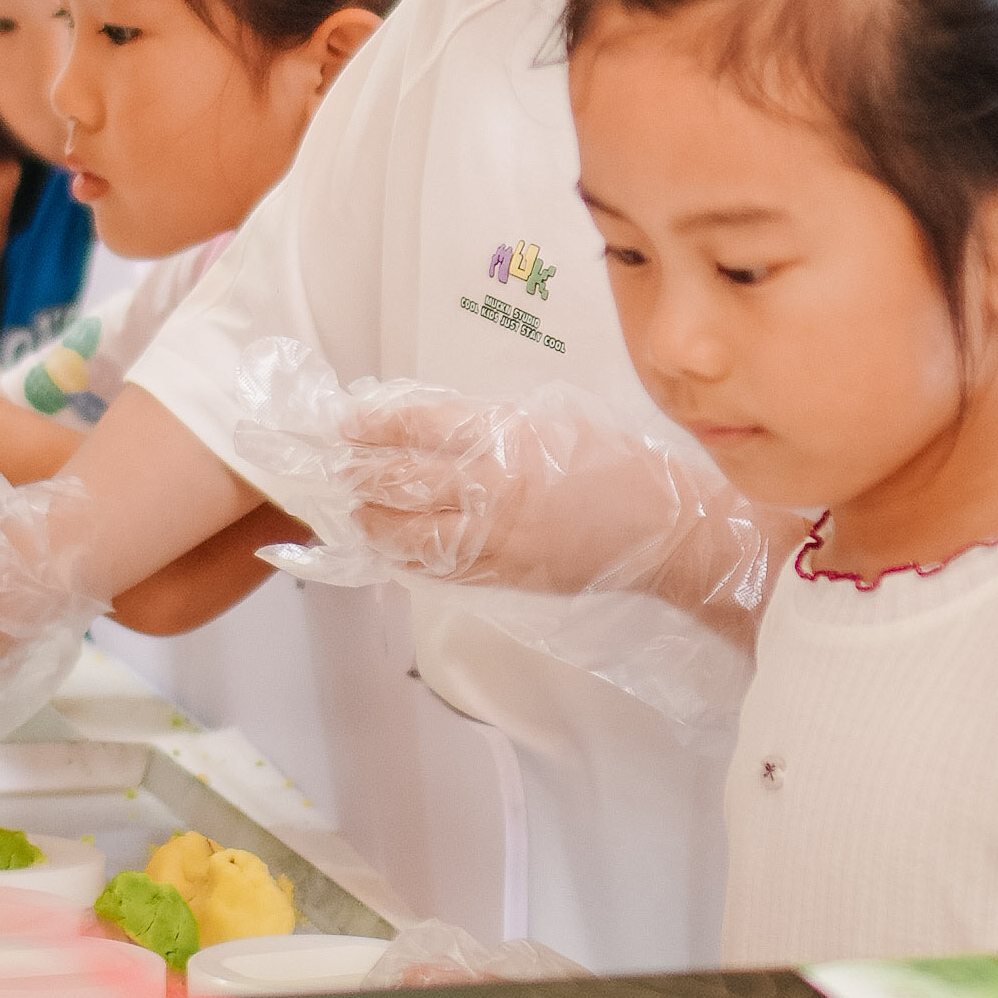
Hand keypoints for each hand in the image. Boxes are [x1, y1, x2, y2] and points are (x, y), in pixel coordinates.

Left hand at [287, 379, 768, 628]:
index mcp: (509, 438)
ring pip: (413, 532)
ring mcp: (497, 538)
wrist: (664, 529)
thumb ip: (496, 426)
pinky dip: (408, 558)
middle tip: (333, 466)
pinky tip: (389, 550)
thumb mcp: (554, 422)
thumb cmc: (616, 464)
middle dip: (362, 473)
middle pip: (406, 480)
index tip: (348, 421)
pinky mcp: (505, 576)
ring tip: (352, 510)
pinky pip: (442, 569)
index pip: (424, 426)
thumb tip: (436, 427)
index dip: (378, 424)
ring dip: (375, 521)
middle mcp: (495, 487)